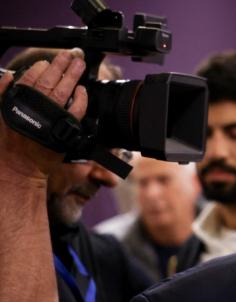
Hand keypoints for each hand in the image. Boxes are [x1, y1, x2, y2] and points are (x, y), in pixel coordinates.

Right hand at [0, 49, 87, 181]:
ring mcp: (51, 118)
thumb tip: (9, 75)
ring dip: (72, 76)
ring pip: (64, 92)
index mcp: (16, 103)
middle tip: (70, 55)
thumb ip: (2, 94)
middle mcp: (34, 109)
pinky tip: (83, 90)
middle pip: (50, 81)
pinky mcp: (64, 129)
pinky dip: (81, 99)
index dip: (40, 68)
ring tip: (79, 64)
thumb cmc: (8, 142)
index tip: (46, 61)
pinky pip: (76, 110)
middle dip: (60, 65)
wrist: (19, 167)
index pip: (29, 79)